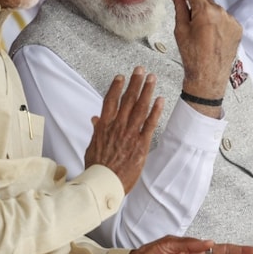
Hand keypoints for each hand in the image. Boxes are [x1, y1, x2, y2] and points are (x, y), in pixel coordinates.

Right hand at [84, 67, 163, 192]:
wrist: (103, 183)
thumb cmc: (97, 167)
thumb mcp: (92, 146)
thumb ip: (96, 130)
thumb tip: (95, 119)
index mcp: (104, 126)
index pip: (110, 100)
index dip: (116, 87)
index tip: (121, 76)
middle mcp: (117, 126)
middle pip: (127, 99)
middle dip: (134, 82)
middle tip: (140, 69)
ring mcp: (129, 134)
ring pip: (140, 108)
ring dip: (147, 91)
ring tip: (151, 78)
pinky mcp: (141, 144)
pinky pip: (150, 124)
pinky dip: (155, 111)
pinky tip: (160, 100)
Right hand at [170, 0, 241, 114]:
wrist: (208, 76)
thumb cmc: (193, 56)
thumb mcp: (181, 30)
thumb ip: (179, 9)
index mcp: (206, 12)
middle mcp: (222, 14)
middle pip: (206, 1)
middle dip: (197, 7)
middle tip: (189, 21)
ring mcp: (231, 21)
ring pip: (216, 10)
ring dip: (208, 15)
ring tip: (201, 33)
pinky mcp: (237, 29)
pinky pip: (225, 19)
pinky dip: (218, 23)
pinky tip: (211, 36)